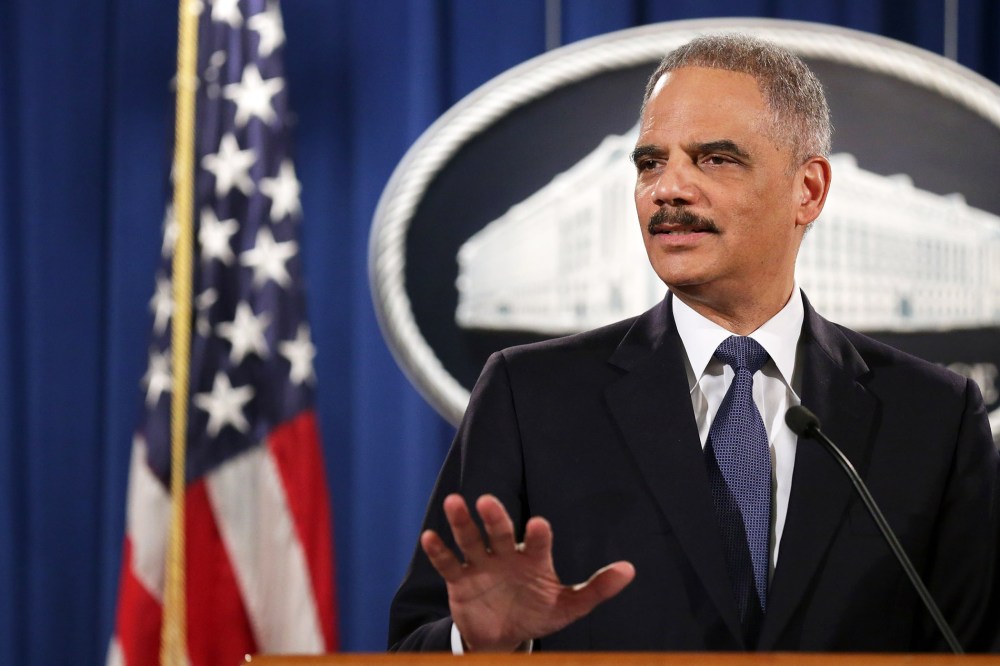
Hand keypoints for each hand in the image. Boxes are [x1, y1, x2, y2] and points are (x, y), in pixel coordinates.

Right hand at [420, 493, 635, 651]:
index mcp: (533, 558)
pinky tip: (429, 536)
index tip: (539, 524)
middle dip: (494, 517)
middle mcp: (506, 554)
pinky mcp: (460, 580)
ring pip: (470, 539)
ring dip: (461, 522)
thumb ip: (596, 589)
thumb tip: (629, 570)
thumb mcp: (568, 607)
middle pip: (499, 532)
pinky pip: (448, 563)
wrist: (504, 637)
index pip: (537, 542)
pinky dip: (438, 551)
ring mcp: (481, 565)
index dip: (538, 534)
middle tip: (487, 501)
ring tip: (453, 502)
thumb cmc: (539, 614)